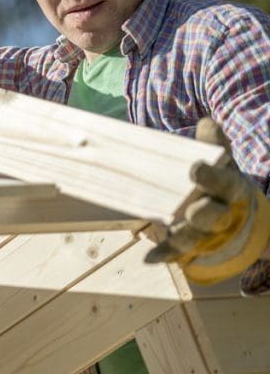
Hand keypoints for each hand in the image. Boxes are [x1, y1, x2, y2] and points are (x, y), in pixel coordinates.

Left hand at [145, 118, 269, 285]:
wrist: (231, 211)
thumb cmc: (217, 177)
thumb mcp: (220, 159)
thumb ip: (213, 142)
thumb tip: (207, 123)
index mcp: (230, 187)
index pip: (225, 182)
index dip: (212, 177)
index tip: (195, 169)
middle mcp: (222, 212)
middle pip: (214, 215)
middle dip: (205, 214)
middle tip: (193, 209)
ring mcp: (207, 232)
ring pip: (197, 237)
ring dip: (183, 237)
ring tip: (170, 232)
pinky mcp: (190, 245)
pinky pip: (177, 252)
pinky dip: (164, 255)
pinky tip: (149, 258)